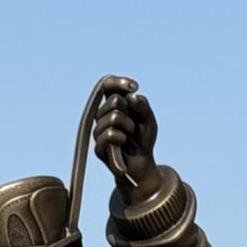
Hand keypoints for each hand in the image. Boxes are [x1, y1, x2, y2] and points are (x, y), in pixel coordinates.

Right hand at [90, 76, 158, 190]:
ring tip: (130, 136)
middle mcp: (101, 117)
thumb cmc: (142, 140)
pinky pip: (110, 134)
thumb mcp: (148, 119)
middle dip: (130, 111)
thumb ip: (142, 105)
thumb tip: (131, 97)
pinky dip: (122, 137)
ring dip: (129, 126)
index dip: (118, 82)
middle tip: (134, 124)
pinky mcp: (98, 147)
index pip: (106, 86)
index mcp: (111, 106)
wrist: (141, 164)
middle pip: (113, 100)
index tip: (135, 86)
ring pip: (113, 116)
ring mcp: (98, 132)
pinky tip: (124, 143)